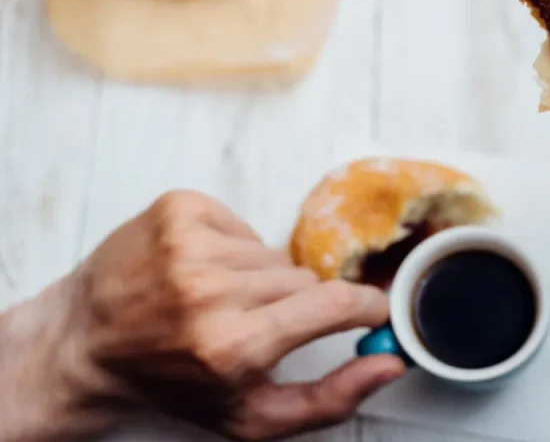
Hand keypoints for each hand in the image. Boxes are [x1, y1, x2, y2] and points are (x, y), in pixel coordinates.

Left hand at [0, 191, 403, 440]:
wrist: (82, 344)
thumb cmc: (169, 383)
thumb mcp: (251, 417)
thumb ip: (331, 399)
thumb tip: (390, 362)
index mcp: (232, 346)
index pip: (336, 305)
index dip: (368, 306)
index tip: (372, 311)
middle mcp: (210, 290)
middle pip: (307, 279)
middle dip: (297, 303)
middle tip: (258, 323)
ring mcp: (190, 243)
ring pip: (275, 254)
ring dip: (260, 276)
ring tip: (220, 299)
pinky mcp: (178, 209)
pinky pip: (244, 224)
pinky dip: (233, 246)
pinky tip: (201, 270)